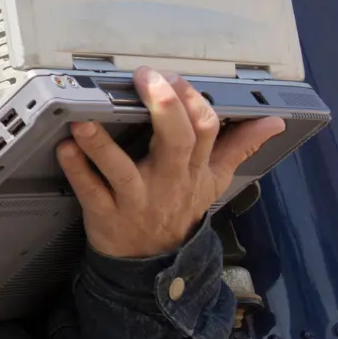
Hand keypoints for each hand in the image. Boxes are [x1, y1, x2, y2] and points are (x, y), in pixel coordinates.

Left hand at [55, 67, 285, 258]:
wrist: (155, 263)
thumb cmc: (180, 211)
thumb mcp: (214, 181)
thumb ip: (239, 147)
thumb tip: (272, 122)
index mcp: (194, 169)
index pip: (205, 130)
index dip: (191, 100)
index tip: (173, 76)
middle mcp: (168, 181)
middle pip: (175, 142)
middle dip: (163, 108)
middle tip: (146, 79)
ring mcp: (137, 199)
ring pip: (122, 170)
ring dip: (101, 145)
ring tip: (84, 120)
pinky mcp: (106, 214)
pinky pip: (91, 191)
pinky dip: (77, 170)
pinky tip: (65, 148)